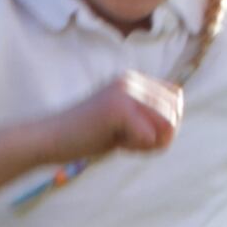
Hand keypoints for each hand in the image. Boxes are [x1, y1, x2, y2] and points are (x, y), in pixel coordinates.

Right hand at [50, 72, 182, 170]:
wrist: (51, 139)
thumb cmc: (86, 137)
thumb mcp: (124, 124)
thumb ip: (149, 120)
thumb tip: (173, 127)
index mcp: (134, 80)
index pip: (175, 98)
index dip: (166, 123)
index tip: (141, 136)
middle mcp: (132, 79)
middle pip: (175, 110)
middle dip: (162, 136)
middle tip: (132, 144)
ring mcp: (125, 90)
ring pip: (167, 122)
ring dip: (150, 142)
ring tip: (124, 143)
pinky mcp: (117, 106)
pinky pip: (149, 135)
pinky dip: (137, 147)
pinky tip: (117, 145)